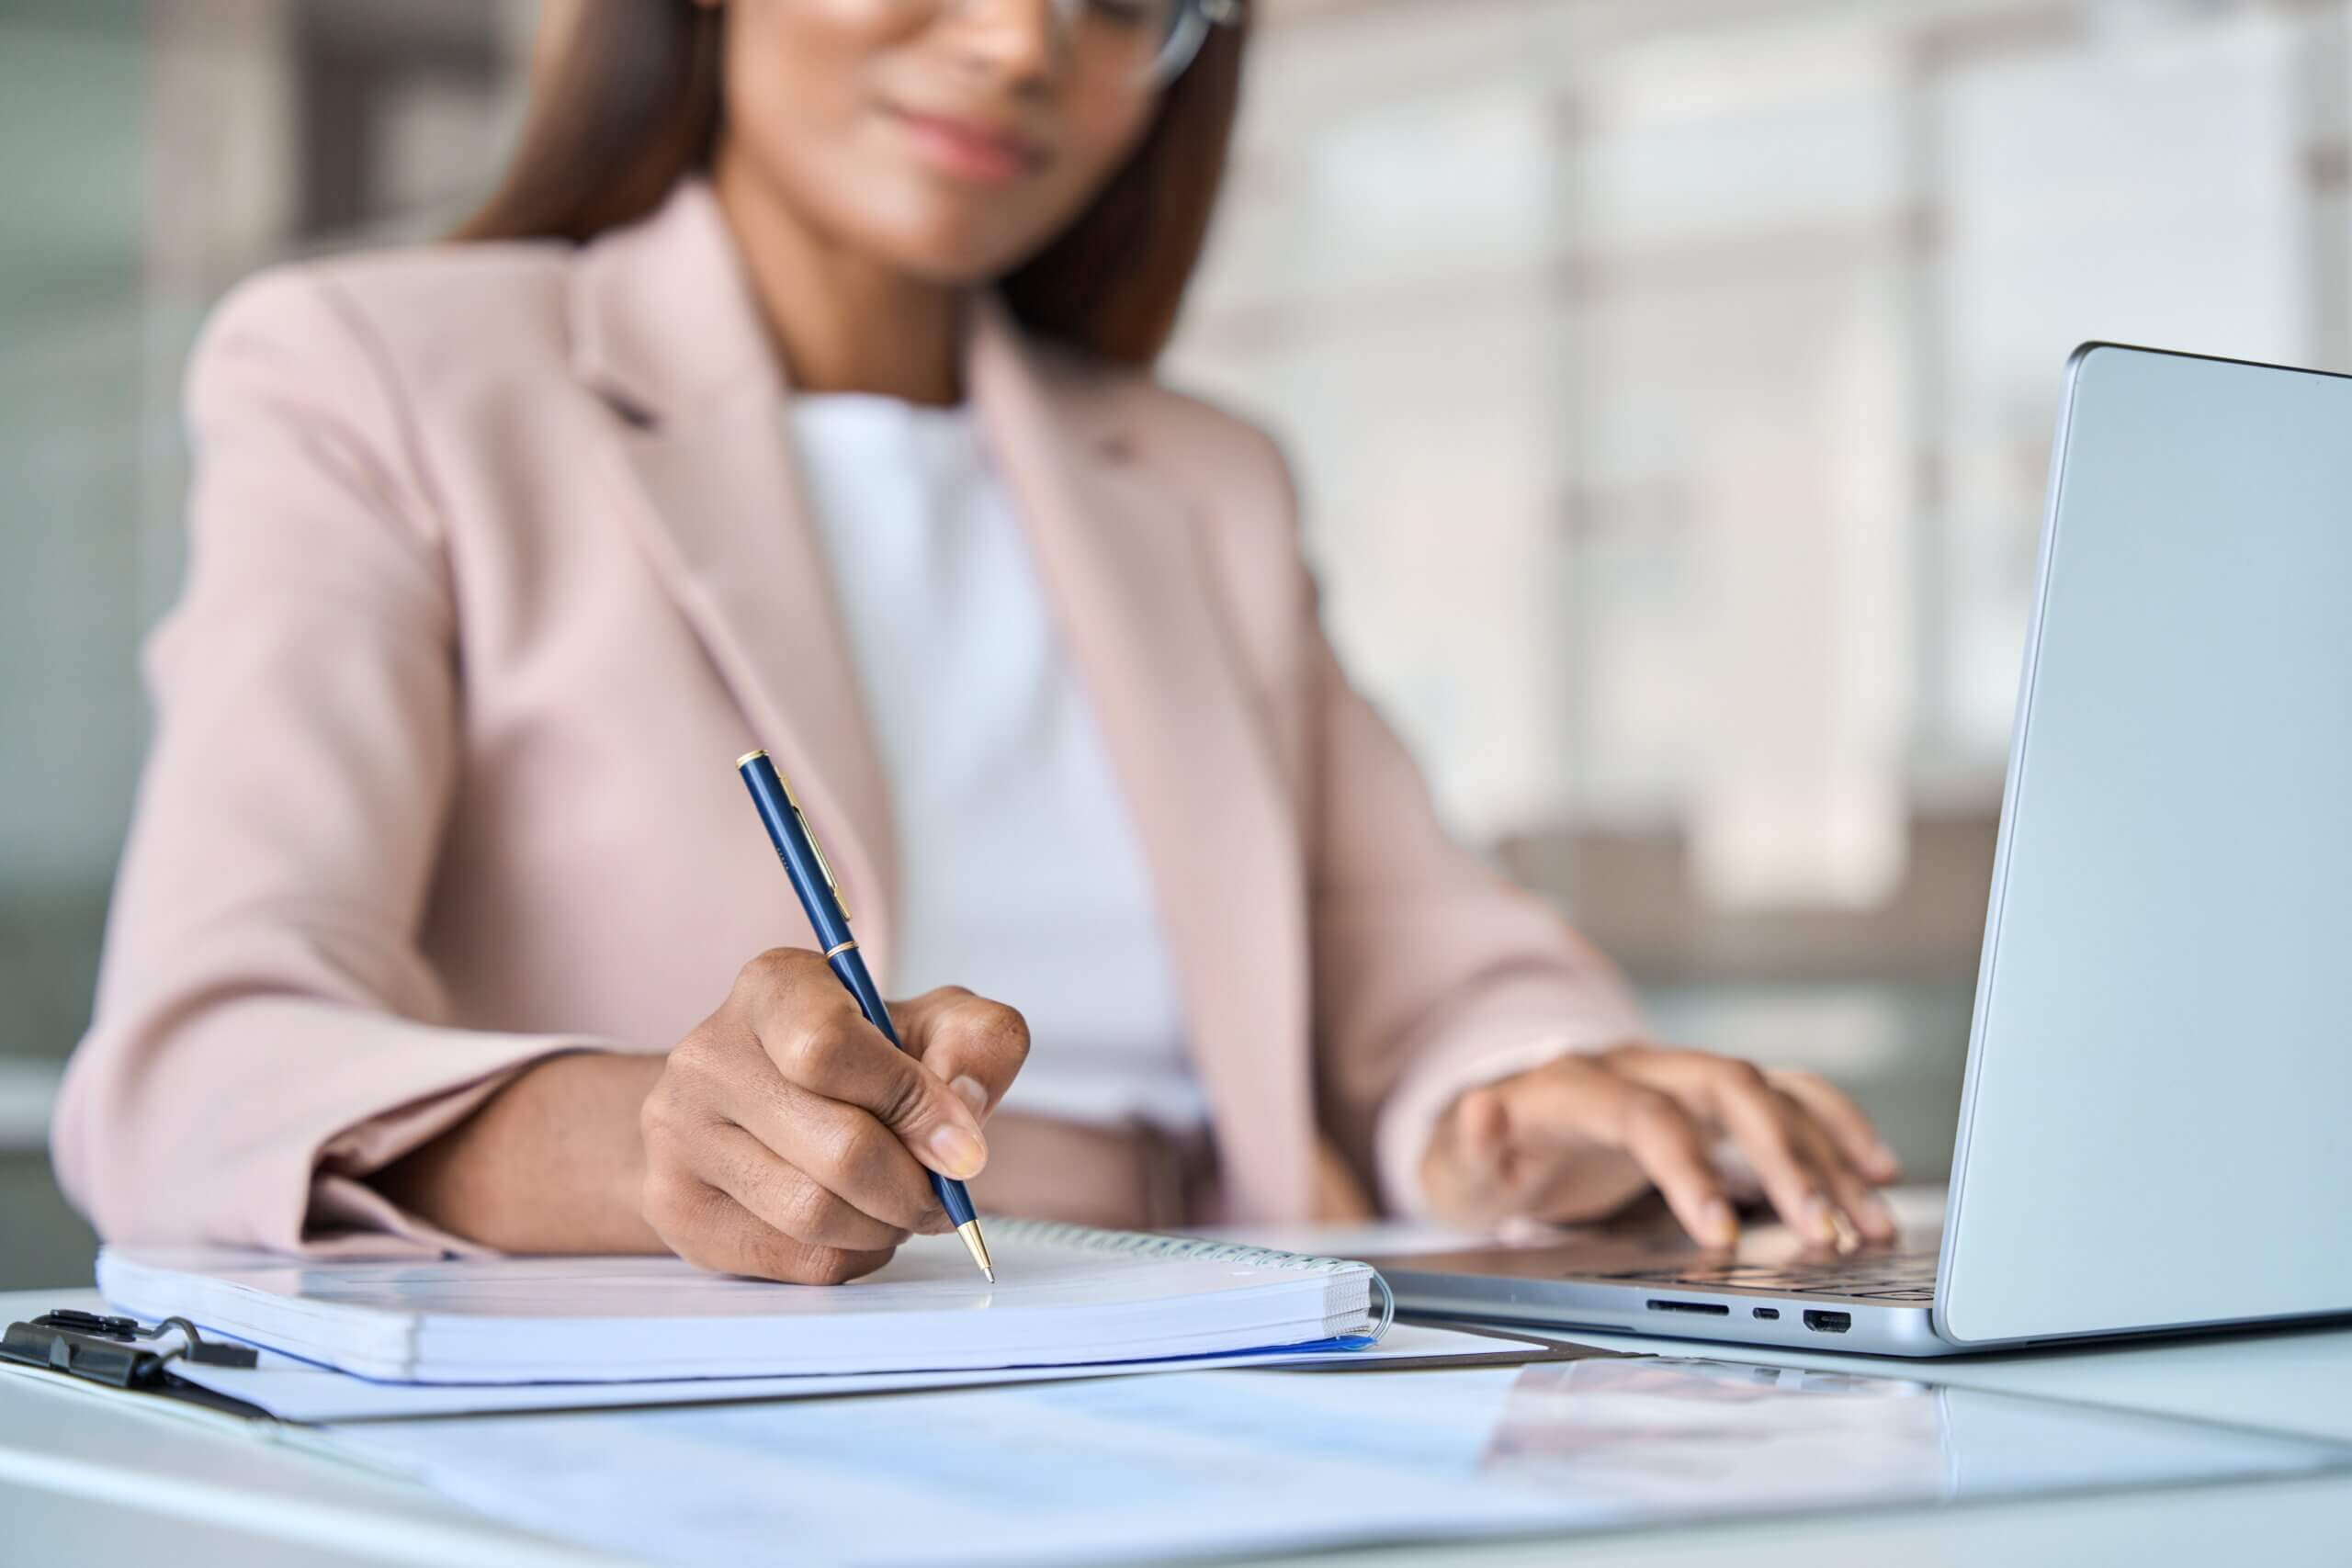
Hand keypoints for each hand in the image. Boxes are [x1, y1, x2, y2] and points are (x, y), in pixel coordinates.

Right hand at [639, 949, 1029, 1283]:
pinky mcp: (674, 1207)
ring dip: (885, 1227)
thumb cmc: (865, 1059)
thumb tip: (962, 1119)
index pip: (829, 1048)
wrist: (764, 1102)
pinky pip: (790, 1260)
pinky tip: (858, 1228)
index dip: (911, 1103)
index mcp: (773, 987)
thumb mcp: (936, 1026)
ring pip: (813, 1215)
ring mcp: (677, 1134)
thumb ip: (977, 1045)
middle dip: (914, 1187)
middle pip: (837, 1149)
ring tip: (899, 1207)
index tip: (964, 1144)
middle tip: (942, 1195)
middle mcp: (707, 1054)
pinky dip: (850, 1256)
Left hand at [1419, 1044, 1901, 1248]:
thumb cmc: (1482, 1159)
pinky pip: (1786, 1094)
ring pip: (1769, 1091)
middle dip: (1783, 1156)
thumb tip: (1479, 1111)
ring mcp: (1680, 1075)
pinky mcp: (1711, 1097)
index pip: (1643, 1112)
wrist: (1496, 1130)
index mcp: (1573, 1086)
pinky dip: (1834, 1126)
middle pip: (1727, 1086)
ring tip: (1867, 1221)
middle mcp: (1639, 1066)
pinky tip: (1875, 1173)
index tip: (1720, 1234)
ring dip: (1824, 1152)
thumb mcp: (1455, 1163)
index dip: (1685, 1167)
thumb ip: (1469, 1142)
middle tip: (1825, 1232)